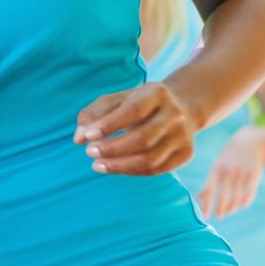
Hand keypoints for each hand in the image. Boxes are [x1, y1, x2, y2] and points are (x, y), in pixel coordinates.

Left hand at [73, 81, 196, 175]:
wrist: (181, 108)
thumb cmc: (138, 104)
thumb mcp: (116, 100)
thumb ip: (93, 114)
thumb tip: (78, 138)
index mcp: (157, 93)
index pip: (133, 110)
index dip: (109, 125)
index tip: (88, 136)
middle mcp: (175, 114)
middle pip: (142, 138)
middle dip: (112, 149)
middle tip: (90, 152)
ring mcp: (183, 136)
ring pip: (150, 159)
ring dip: (119, 166)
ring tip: (97, 164)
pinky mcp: (186, 154)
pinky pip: (156, 170)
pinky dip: (131, 171)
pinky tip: (114, 168)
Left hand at [196, 126, 264, 218]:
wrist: (250, 141)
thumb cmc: (229, 157)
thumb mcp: (217, 166)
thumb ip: (209, 183)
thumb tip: (197, 198)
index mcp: (216, 169)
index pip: (209, 189)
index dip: (207, 203)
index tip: (206, 216)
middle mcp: (228, 171)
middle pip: (223, 194)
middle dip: (220, 208)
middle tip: (219, 217)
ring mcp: (241, 173)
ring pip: (236, 195)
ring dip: (232, 206)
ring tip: (229, 211)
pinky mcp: (254, 174)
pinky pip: (250, 191)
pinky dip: (246, 200)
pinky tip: (242, 205)